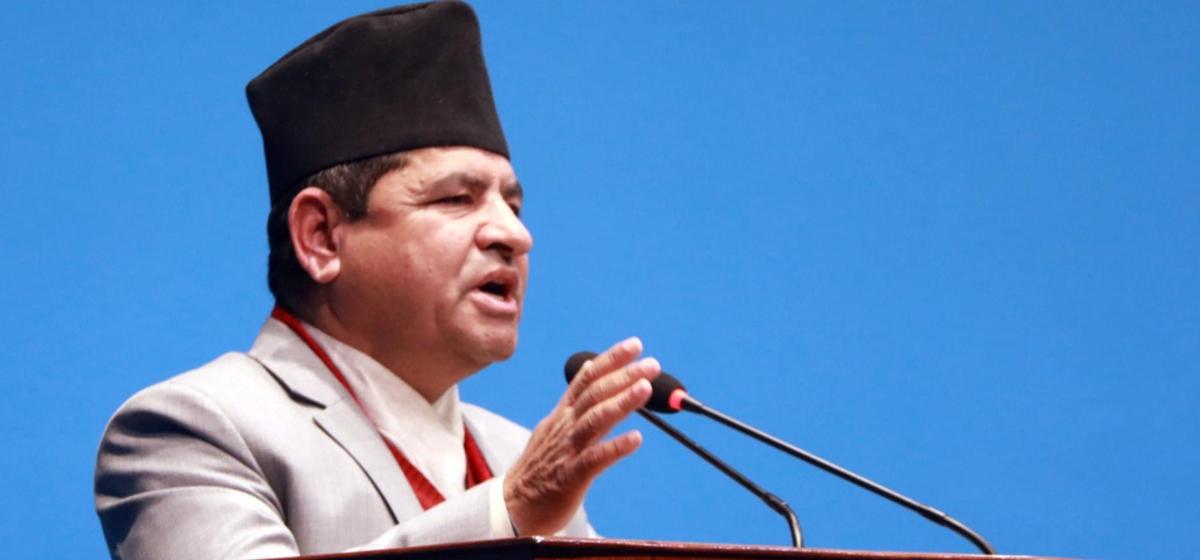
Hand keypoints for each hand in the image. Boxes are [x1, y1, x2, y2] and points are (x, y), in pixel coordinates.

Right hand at [503, 337, 659, 534]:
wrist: (512, 505)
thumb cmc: (540, 468)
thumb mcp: (554, 428)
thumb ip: (575, 404)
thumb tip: (592, 375)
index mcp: (562, 415)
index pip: (587, 379)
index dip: (610, 360)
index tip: (634, 345)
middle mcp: (564, 427)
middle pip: (595, 394)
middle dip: (624, 375)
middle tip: (652, 364)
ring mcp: (566, 451)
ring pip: (595, 420)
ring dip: (621, 402)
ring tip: (645, 388)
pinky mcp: (569, 478)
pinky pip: (594, 460)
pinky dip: (615, 447)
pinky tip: (636, 438)